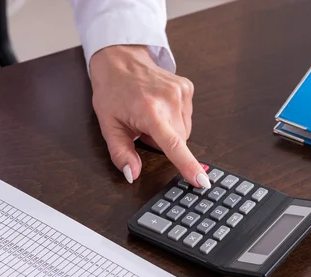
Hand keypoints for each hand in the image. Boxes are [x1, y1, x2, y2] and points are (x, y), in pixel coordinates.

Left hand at [89, 45, 209, 188]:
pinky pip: (186, 117)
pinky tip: (160, 107)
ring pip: (183, 131)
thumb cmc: (112, 92)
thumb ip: (121, 153)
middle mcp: (170, 100)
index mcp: (150, 111)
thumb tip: (133, 174)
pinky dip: (173, 118)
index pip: (173, 145)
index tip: (202, 182)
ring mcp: (182, 92)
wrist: (119, 60)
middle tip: (143, 128)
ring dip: (168, 130)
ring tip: (150, 115)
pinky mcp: (187, 88)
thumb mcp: (109, 126)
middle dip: (162, 143)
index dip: (188, 165)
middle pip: (178, 142)